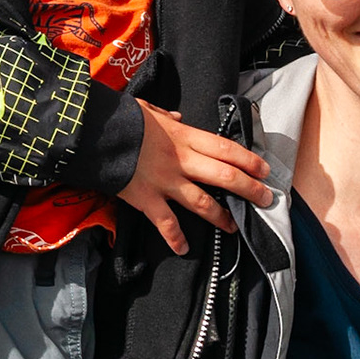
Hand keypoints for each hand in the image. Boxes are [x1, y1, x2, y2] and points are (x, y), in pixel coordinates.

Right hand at [118, 100, 272, 254]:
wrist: (93, 134)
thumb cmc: (120, 119)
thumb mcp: (145, 109)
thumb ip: (164, 115)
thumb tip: (177, 115)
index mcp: (183, 136)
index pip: (225, 148)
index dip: (248, 160)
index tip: (264, 169)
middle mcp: (180, 160)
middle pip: (224, 176)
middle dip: (249, 189)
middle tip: (265, 199)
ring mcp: (165, 182)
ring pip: (203, 202)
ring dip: (222, 217)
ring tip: (235, 226)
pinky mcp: (147, 199)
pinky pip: (166, 223)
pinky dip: (176, 238)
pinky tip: (184, 249)